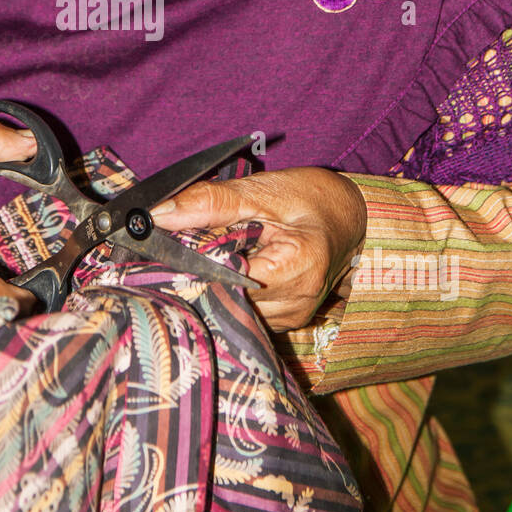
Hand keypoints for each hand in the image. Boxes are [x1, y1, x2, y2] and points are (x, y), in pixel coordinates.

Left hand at [152, 167, 366, 331]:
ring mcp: (292, 317)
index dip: (194, 261)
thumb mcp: (262, 191)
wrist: (353, 216)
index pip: (225, 278)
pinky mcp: (286, 320)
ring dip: (217, 282)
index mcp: (297, 268)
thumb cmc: (313, 198)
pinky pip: (245, 310)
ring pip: (232, 308)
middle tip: (191, 244)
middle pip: (226, 298)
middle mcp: (296, 303)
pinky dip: (232, 289)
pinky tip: (233, 268)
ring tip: (219, 252)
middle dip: (202, 272)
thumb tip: (158, 215)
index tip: (171, 243)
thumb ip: (210, 203)